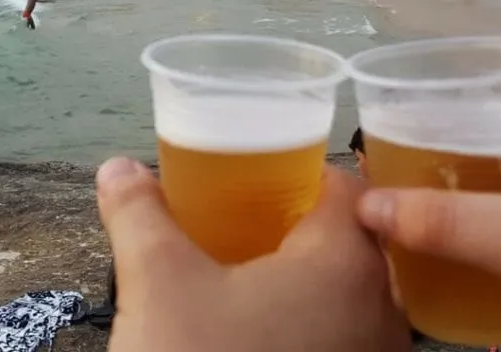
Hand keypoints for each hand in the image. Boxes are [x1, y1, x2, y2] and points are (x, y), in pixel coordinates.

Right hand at [97, 159, 410, 351]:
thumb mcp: (157, 284)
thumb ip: (140, 215)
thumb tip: (117, 167)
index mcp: (345, 263)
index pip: (346, 188)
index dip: (305, 173)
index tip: (265, 176)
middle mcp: (383, 311)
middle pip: (357, 242)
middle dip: (307, 228)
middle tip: (255, 224)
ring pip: (359, 298)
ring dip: (317, 282)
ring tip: (259, 279)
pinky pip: (352, 342)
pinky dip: (322, 328)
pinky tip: (271, 337)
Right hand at [357, 115, 500, 351]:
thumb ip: (461, 225)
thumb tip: (367, 207)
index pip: (492, 115)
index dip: (436, 131)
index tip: (382, 158)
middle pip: (499, 171)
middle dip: (444, 192)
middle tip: (386, 213)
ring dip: (470, 237)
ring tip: (408, 251)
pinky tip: (463, 292)